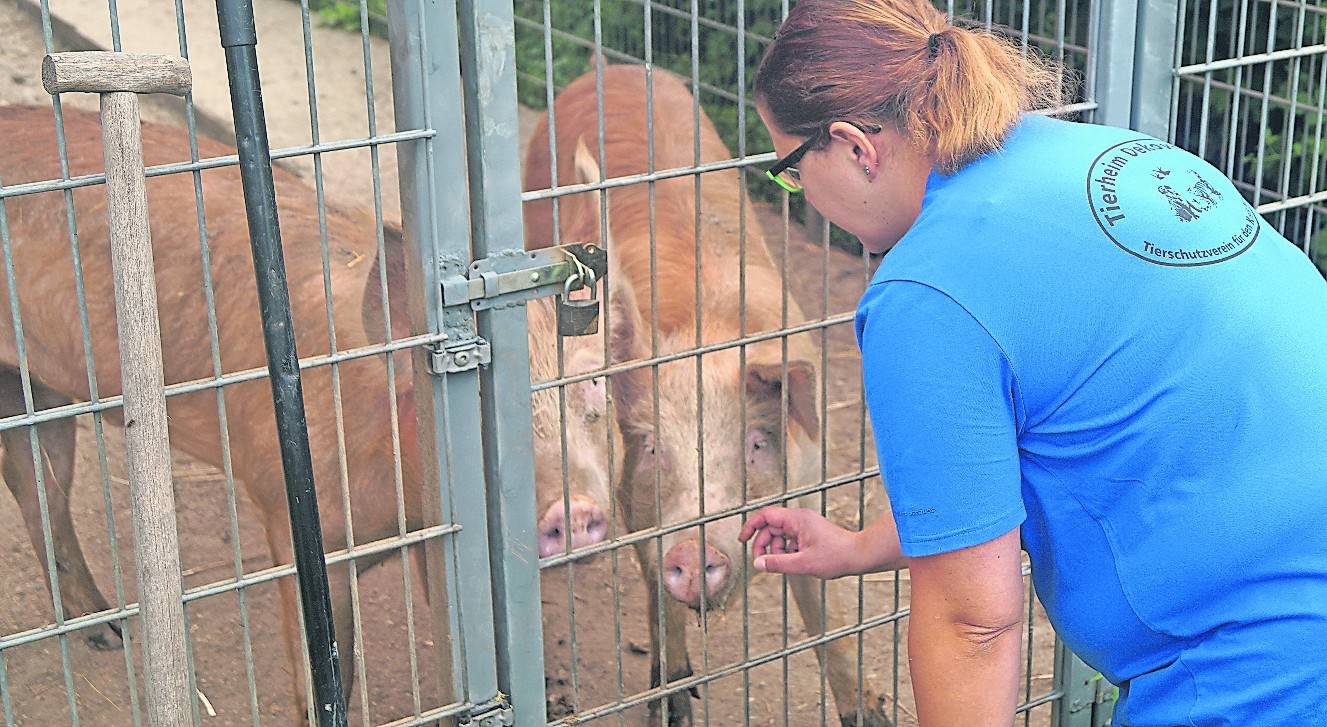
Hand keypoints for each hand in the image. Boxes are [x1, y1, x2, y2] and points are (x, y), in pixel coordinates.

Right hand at [738, 506, 862, 578]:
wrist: (859, 555)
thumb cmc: (837, 556)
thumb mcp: (803, 563)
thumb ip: (777, 563)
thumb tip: (758, 563)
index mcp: (796, 519)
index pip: (765, 516)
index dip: (751, 527)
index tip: (742, 539)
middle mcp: (799, 519)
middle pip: (770, 527)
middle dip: (764, 544)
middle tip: (763, 562)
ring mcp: (805, 526)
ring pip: (780, 535)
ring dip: (777, 550)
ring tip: (786, 564)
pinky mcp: (809, 533)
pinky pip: (790, 540)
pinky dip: (787, 551)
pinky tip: (796, 562)